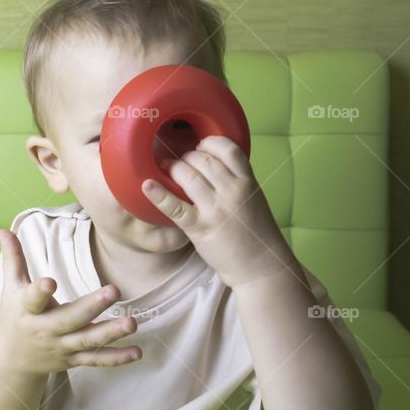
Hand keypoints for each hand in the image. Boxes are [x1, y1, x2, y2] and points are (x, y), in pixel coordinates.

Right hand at [0, 229, 142, 376]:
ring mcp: (62, 346)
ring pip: (87, 341)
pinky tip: (137, 351)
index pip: (33, 300)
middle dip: (91, 307)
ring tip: (132, 322)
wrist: (12, 361)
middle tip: (113, 291)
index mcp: (28, 310)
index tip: (50, 282)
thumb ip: (13, 258)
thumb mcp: (11, 287)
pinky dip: (117, 358)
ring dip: (111, 333)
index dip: (40, 291)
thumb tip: (3, 230)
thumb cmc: (14, 316)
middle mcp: (46, 330)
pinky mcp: (74, 359)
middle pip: (70, 320)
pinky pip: (97, 359)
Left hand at [141, 135, 298, 287]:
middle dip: (187, 156)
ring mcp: (216, 210)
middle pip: (203, 160)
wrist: (262, 266)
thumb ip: (237, 181)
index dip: (210, 143)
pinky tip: (147, 186)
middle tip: (180, 160)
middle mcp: (232, 192)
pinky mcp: (200, 228)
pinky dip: (159, 194)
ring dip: (173, 168)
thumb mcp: (254, 199)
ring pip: (188, 176)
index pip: (228, 149)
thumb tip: (216, 163)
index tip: (200, 145)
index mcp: (248, 183)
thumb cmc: (256, 233)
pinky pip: (175, 207)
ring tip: (167, 167)